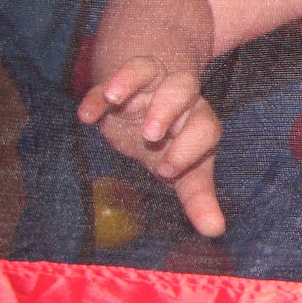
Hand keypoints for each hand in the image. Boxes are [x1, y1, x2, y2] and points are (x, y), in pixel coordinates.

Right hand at [76, 56, 224, 235]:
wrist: (149, 105)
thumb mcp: (184, 171)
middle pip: (182, 89)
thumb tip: (215, 231)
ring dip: (132, 84)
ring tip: (115, 99)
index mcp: (198, 122)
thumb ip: (197, 198)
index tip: (168, 171)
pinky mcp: (121, 79)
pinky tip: (86, 115)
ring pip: (150, 71)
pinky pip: (112, 76)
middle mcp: (179, 99)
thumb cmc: (171, 144)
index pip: (206, 129)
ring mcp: (150, 83)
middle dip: (167, 108)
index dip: (190, 148)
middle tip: (151, 134)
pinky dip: (98, 93)